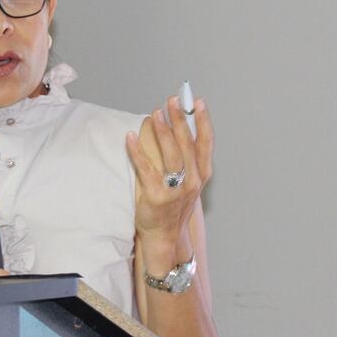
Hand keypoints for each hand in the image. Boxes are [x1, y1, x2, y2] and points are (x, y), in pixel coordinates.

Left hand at [126, 96, 213, 247]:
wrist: (164, 235)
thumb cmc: (174, 205)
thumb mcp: (188, 182)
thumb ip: (186, 159)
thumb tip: (178, 128)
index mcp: (201, 174)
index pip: (205, 143)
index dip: (203, 121)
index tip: (197, 102)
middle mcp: (192, 181)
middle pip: (187, 144)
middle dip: (180, 119)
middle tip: (173, 100)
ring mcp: (176, 190)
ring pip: (171, 154)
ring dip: (163, 131)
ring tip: (156, 113)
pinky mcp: (156, 196)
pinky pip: (145, 169)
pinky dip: (137, 151)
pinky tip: (130, 137)